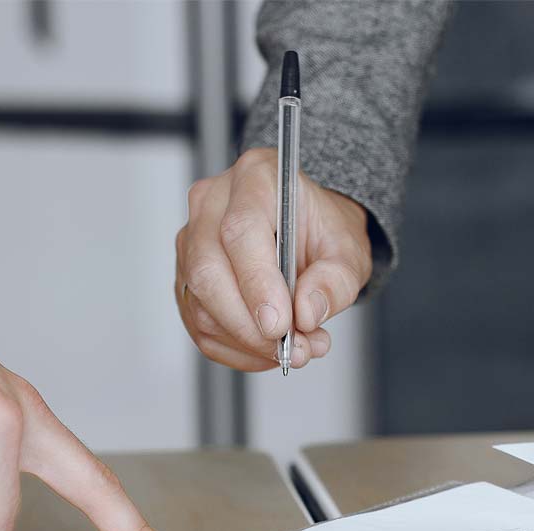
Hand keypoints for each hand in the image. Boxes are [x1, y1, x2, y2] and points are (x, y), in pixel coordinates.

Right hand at [175, 147, 370, 371]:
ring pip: (200, 306)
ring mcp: (190, 244)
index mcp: (255, 178)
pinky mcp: (185, 281)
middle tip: (289, 349)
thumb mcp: (348, 250)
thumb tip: (306, 312)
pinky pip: (199, 327)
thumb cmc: (321, 232)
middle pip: (208, 271)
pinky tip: (266, 350)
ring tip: (292, 350)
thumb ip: (335, 280)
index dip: (257, 284)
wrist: (305, 235)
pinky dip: (235, 350)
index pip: (240, 232)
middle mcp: (211, 205)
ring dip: (246, 343)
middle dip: (248, 325)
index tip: (280, 325)